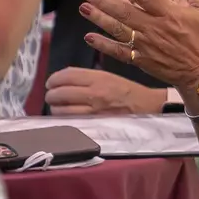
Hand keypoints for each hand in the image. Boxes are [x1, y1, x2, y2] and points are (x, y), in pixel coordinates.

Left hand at [45, 67, 167, 114]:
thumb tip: (64, 79)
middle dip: (51, 95)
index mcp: (98, 77)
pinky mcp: (96, 123)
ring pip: (62, 109)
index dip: (53, 79)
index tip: (51, 83)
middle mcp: (94, 92)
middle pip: (60, 92)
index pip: (66, 75)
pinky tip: (66, 116)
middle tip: (51, 96)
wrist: (147, 106)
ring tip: (57, 107)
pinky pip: (72, 121)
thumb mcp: (108, 76)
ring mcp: (94, 110)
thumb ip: (87, 77)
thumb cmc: (127, 91)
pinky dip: (64, 118)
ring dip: (55, 108)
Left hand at [80, 0, 198, 86]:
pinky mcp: (140, 60)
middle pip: (125, 10)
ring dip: (99, 17)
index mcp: (169, 12)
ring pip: (118, 29)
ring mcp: (145, 45)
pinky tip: (88, 36)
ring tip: (83, 4)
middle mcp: (154, 27)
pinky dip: (103, 45)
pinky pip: (119, 52)